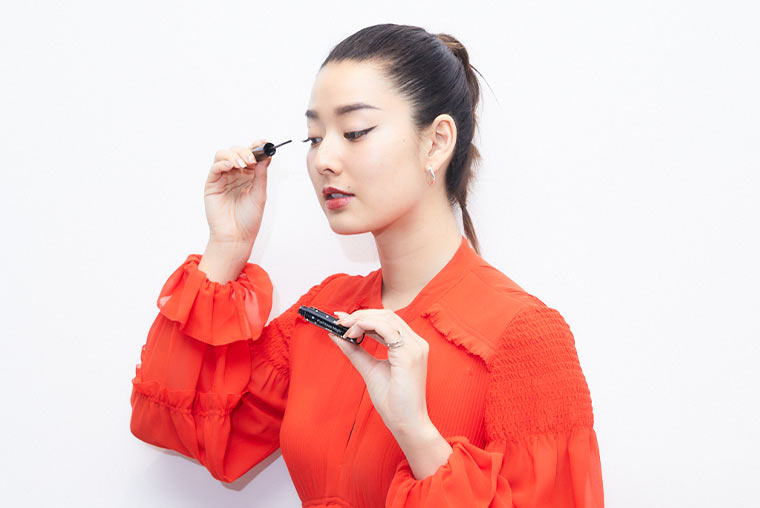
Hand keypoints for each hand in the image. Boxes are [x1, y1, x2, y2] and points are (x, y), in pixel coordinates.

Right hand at [203, 139, 272, 243]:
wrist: (237, 236)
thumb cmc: (249, 218)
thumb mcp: (260, 194)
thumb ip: (261, 175)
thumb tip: (266, 156)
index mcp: (249, 175)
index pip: (252, 155)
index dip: (257, 146)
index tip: (264, 142)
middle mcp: (236, 174)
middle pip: (237, 151)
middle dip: (245, 151)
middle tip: (251, 159)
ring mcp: (223, 178)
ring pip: (224, 155)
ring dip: (234, 155)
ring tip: (242, 164)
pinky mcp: (212, 184)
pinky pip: (215, 168)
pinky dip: (222, 163)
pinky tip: (230, 167)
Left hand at [329, 309, 431, 435]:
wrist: (406, 422)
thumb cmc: (393, 401)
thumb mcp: (370, 369)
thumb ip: (355, 351)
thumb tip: (337, 336)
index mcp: (410, 346)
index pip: (387, 321)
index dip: (364, 316)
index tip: (342, 318)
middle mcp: (416, 343)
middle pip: (387, 315)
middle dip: (360, 315)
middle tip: (339, 321)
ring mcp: (415, 347)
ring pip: (386, 318)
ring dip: (361, 319)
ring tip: (344, 329)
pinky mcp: (409, 353)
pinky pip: (386, 329)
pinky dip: (367, 325)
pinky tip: (353, 332)